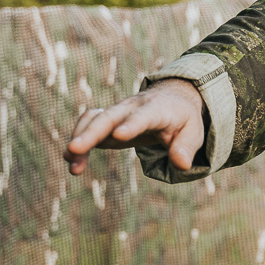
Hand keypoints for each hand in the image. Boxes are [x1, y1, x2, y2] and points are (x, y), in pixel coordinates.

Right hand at [64, 79, 205, 175]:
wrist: (170, 99)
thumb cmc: (183, 119)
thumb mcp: (194, 132)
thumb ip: (186, 148)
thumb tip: (181, 165)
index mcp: (157, 109)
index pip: (144, 116)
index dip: (131, 125)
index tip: (119, 136)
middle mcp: (133, 107)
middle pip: (109, 117)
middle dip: (91, 132)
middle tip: (75, 149)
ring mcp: (117, 112)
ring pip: (93, 119)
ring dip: (80, 138)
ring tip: (70, 163)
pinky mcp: (107, 121)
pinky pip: (88, 126)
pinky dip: (79, 142)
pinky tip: (71, 162)